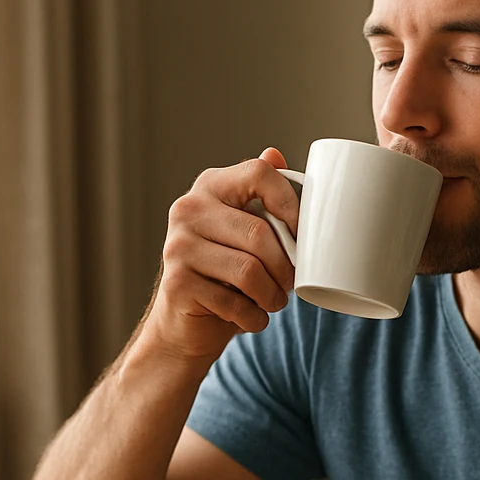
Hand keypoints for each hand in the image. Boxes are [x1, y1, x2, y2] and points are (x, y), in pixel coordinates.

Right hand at [139, 147, 299, 364]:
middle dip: (286, 267)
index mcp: (210, 187)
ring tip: (273, 302)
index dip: (291, 203)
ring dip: (272, 296)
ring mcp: (178, 245)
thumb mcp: (243, 232)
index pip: (259, 174)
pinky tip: (252, 318)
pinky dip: (253, 318)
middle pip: (259, 233)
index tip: (303, 235)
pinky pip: (234, 302)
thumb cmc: (224, 274)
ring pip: (249, 271)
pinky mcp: (176, 283)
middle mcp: (189, 209)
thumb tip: (275, 155)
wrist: (184, 324)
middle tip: (290, 284)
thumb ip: (259, 197)